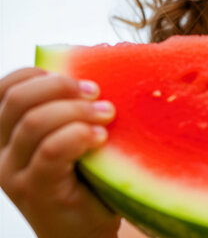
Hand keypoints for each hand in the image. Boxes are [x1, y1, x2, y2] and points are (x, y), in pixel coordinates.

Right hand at [0, 68, 120, 237]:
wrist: (85, 233)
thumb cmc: (84, 182)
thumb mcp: (69, 140)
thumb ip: (68, 112)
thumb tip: (94, 75)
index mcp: (6, 134)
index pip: (5, 88)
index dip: (38, 74)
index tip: (76, 79)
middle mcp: (1, 152)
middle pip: (17, 100)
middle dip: (61, 87)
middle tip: (97, 94)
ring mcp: (14, 174)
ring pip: (34, 123)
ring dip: (77, 111)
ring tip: (107, 113)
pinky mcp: (36, 190)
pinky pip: (52, 151)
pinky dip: (79, 135)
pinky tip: (101, 137)